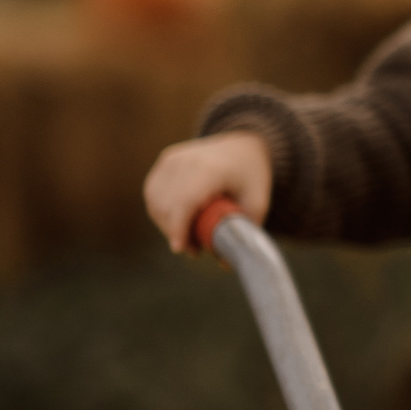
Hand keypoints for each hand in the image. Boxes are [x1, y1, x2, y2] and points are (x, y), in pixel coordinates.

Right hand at [143, 132, 272, 252]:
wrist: (244, 145)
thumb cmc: (251, 176)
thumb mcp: (258, 203)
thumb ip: (244, 232)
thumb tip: (224, 264)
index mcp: (211, 169)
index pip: (185, 202)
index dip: (178, 228)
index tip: (181, 249)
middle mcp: (187, 160)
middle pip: (167, 206)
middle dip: (176, 232)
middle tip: (196, 249)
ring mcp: (173, 158)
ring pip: (155, 201)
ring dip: (166, 224)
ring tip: (189, 236)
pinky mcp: (165, 160)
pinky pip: (153, 192)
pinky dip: (160, 211)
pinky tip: (177, 220)